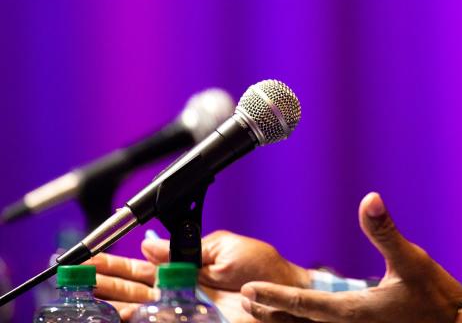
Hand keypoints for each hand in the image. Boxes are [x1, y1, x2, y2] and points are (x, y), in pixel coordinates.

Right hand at [91, 231, 309, 321]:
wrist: (285, 295)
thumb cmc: (262, 270)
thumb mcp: (225, 248)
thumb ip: (186, 248)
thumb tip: (150, 245)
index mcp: (186, 266)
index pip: (142, 266)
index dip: (116, 264)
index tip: (91, 260)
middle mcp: (180, 289)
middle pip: (132, 289)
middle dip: (104, 284)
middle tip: (77, 279)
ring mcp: (184, 309)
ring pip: (139, 310)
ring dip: (113, 305)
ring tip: (86, 299)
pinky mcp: (193, 321)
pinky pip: (161, 322)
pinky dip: (140, 319)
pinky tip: (120, 316)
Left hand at [241, 193, 461, 322]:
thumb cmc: (435, 298)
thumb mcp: (413, 260)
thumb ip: (386, 231)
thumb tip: (369, 199)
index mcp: (353, 312)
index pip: (303, 304)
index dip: (273, 296)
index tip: (248, 289)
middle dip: (270, 313)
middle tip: (244, 300)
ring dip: (286, 321)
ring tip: (263, 310)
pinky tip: (303, 317)